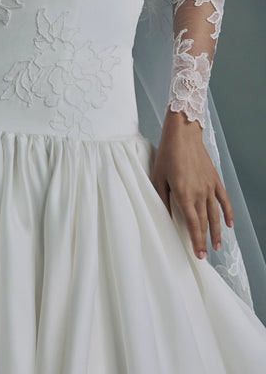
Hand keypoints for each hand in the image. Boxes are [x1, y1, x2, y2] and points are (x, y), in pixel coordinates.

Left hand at [151, 108, 233, 259]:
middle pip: (203, 222)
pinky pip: (224, 200)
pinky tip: (230, 225)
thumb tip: (164, 216)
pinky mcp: (215, 180)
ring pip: (215, 215)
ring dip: (216, 232)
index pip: (192, 224)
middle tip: (204, 255)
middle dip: (204, 240)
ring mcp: (209, 187)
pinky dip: (228, 213)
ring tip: (217, 246)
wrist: (183, 134)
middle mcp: (200, 194)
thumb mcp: (158, 177)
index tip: (199, 256)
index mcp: (184, 195)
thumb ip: (161, 198)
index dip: (196, 241)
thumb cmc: (167, 154)